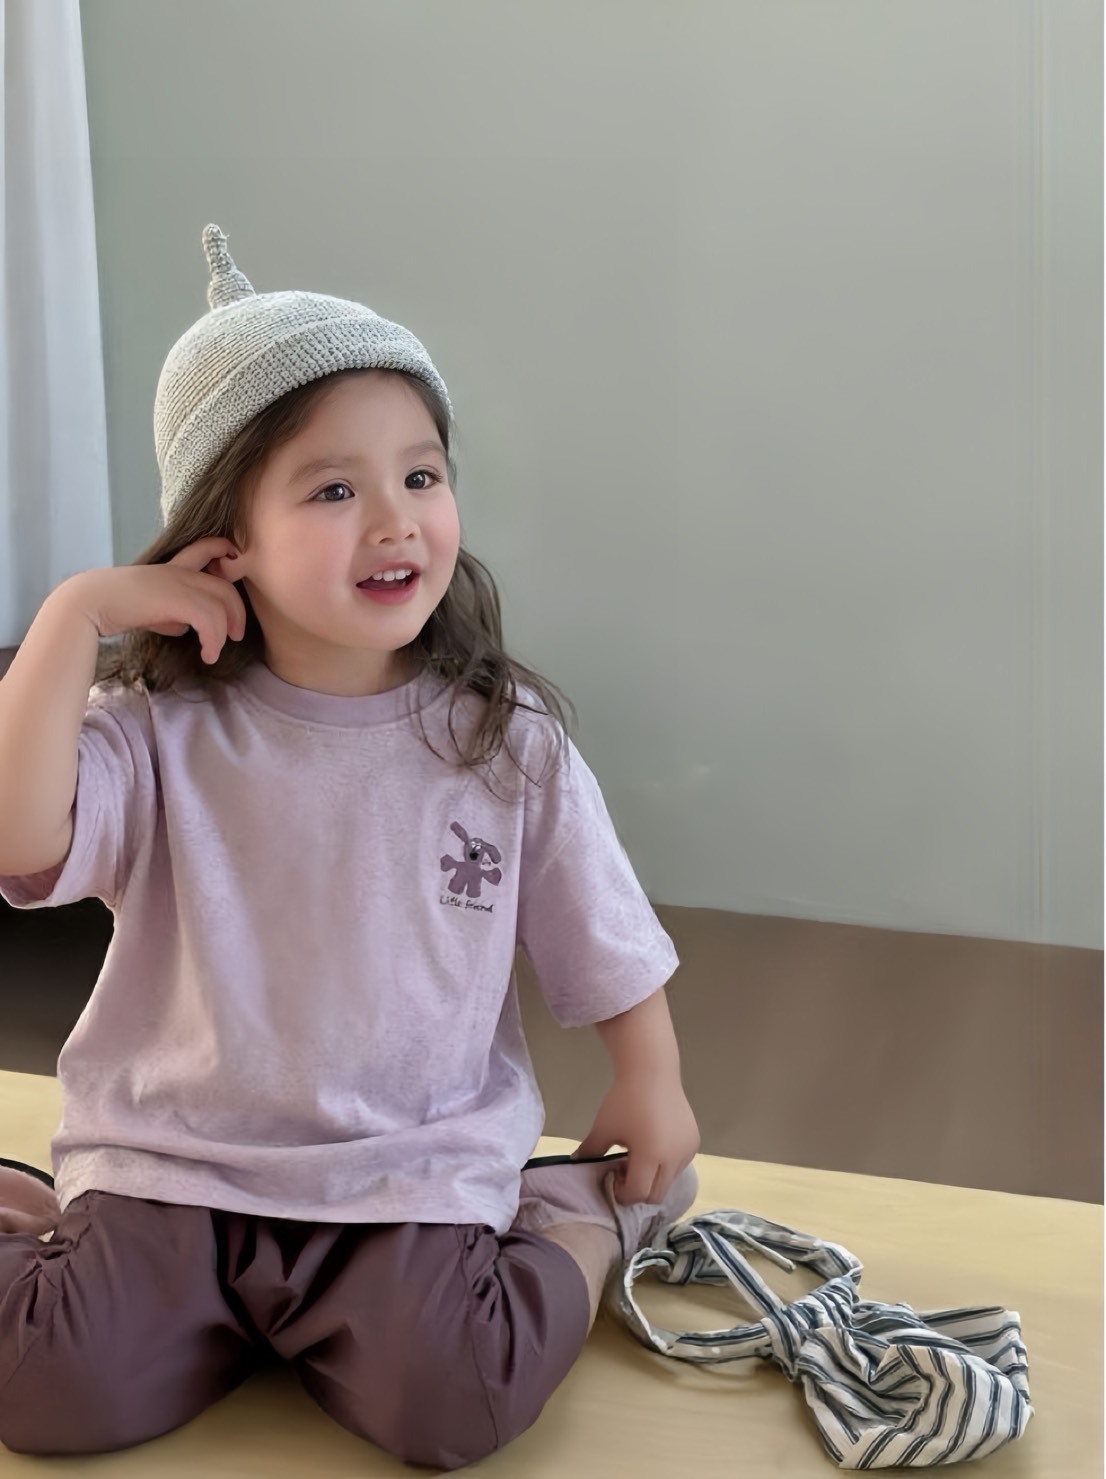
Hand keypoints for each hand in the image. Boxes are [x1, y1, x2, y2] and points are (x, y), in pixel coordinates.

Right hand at [56, 537, 247, 665]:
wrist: (90, 602)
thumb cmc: (115, 607)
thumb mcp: (150, 609)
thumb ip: (170, 614)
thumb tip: (185, 627)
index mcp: (171, 568)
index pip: (203, 548)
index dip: (222, 548)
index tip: (234, 556)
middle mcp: (179, 571)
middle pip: (224, 586)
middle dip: (237, 612)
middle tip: (236, 635)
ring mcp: (178, 582)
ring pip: (221, 603)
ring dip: (224, 632)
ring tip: (213, 653)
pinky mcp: (176, 598)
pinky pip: (209, 618)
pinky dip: (213, 640)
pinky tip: (206, 655)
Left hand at [575, 1071, 699, 1205]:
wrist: (652, 1071)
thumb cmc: (625, 1100)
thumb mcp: (603, 1127)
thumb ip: (590, 1152)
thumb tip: (577, 1164)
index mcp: (651, 1156)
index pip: (638, 1193)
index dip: (622, 1192)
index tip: (612, 1175)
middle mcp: (674, 1158)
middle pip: (655, 1194)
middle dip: (637, 1189)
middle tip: (623, 1168)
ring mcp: (687, 1151)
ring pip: (669, 1181)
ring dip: (652, 1177)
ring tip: (638, 1154)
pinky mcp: (694, 1142)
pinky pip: (679, 1165)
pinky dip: (665, 1165)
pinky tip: (653, 1144)